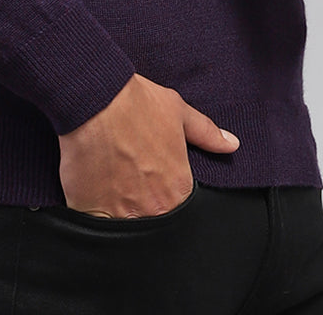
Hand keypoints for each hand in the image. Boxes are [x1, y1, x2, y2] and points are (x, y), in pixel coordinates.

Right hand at [57, 72, 238, 217]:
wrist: (95, 99)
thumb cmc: (138, 103)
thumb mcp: (178, 112)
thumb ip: (206, 134)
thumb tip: (232, 144)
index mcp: (177, 189)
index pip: (178, 207)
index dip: (165, 192)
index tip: (153, 177)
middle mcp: (152, 209)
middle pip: (151, 219)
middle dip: (143, 202)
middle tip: (130, 177)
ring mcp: (120, 214)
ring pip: (123, 224)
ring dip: (118, 209)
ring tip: (111, 180)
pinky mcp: (90, 212)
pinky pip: (94, 223)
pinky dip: (94, 210)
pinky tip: (92, 187)